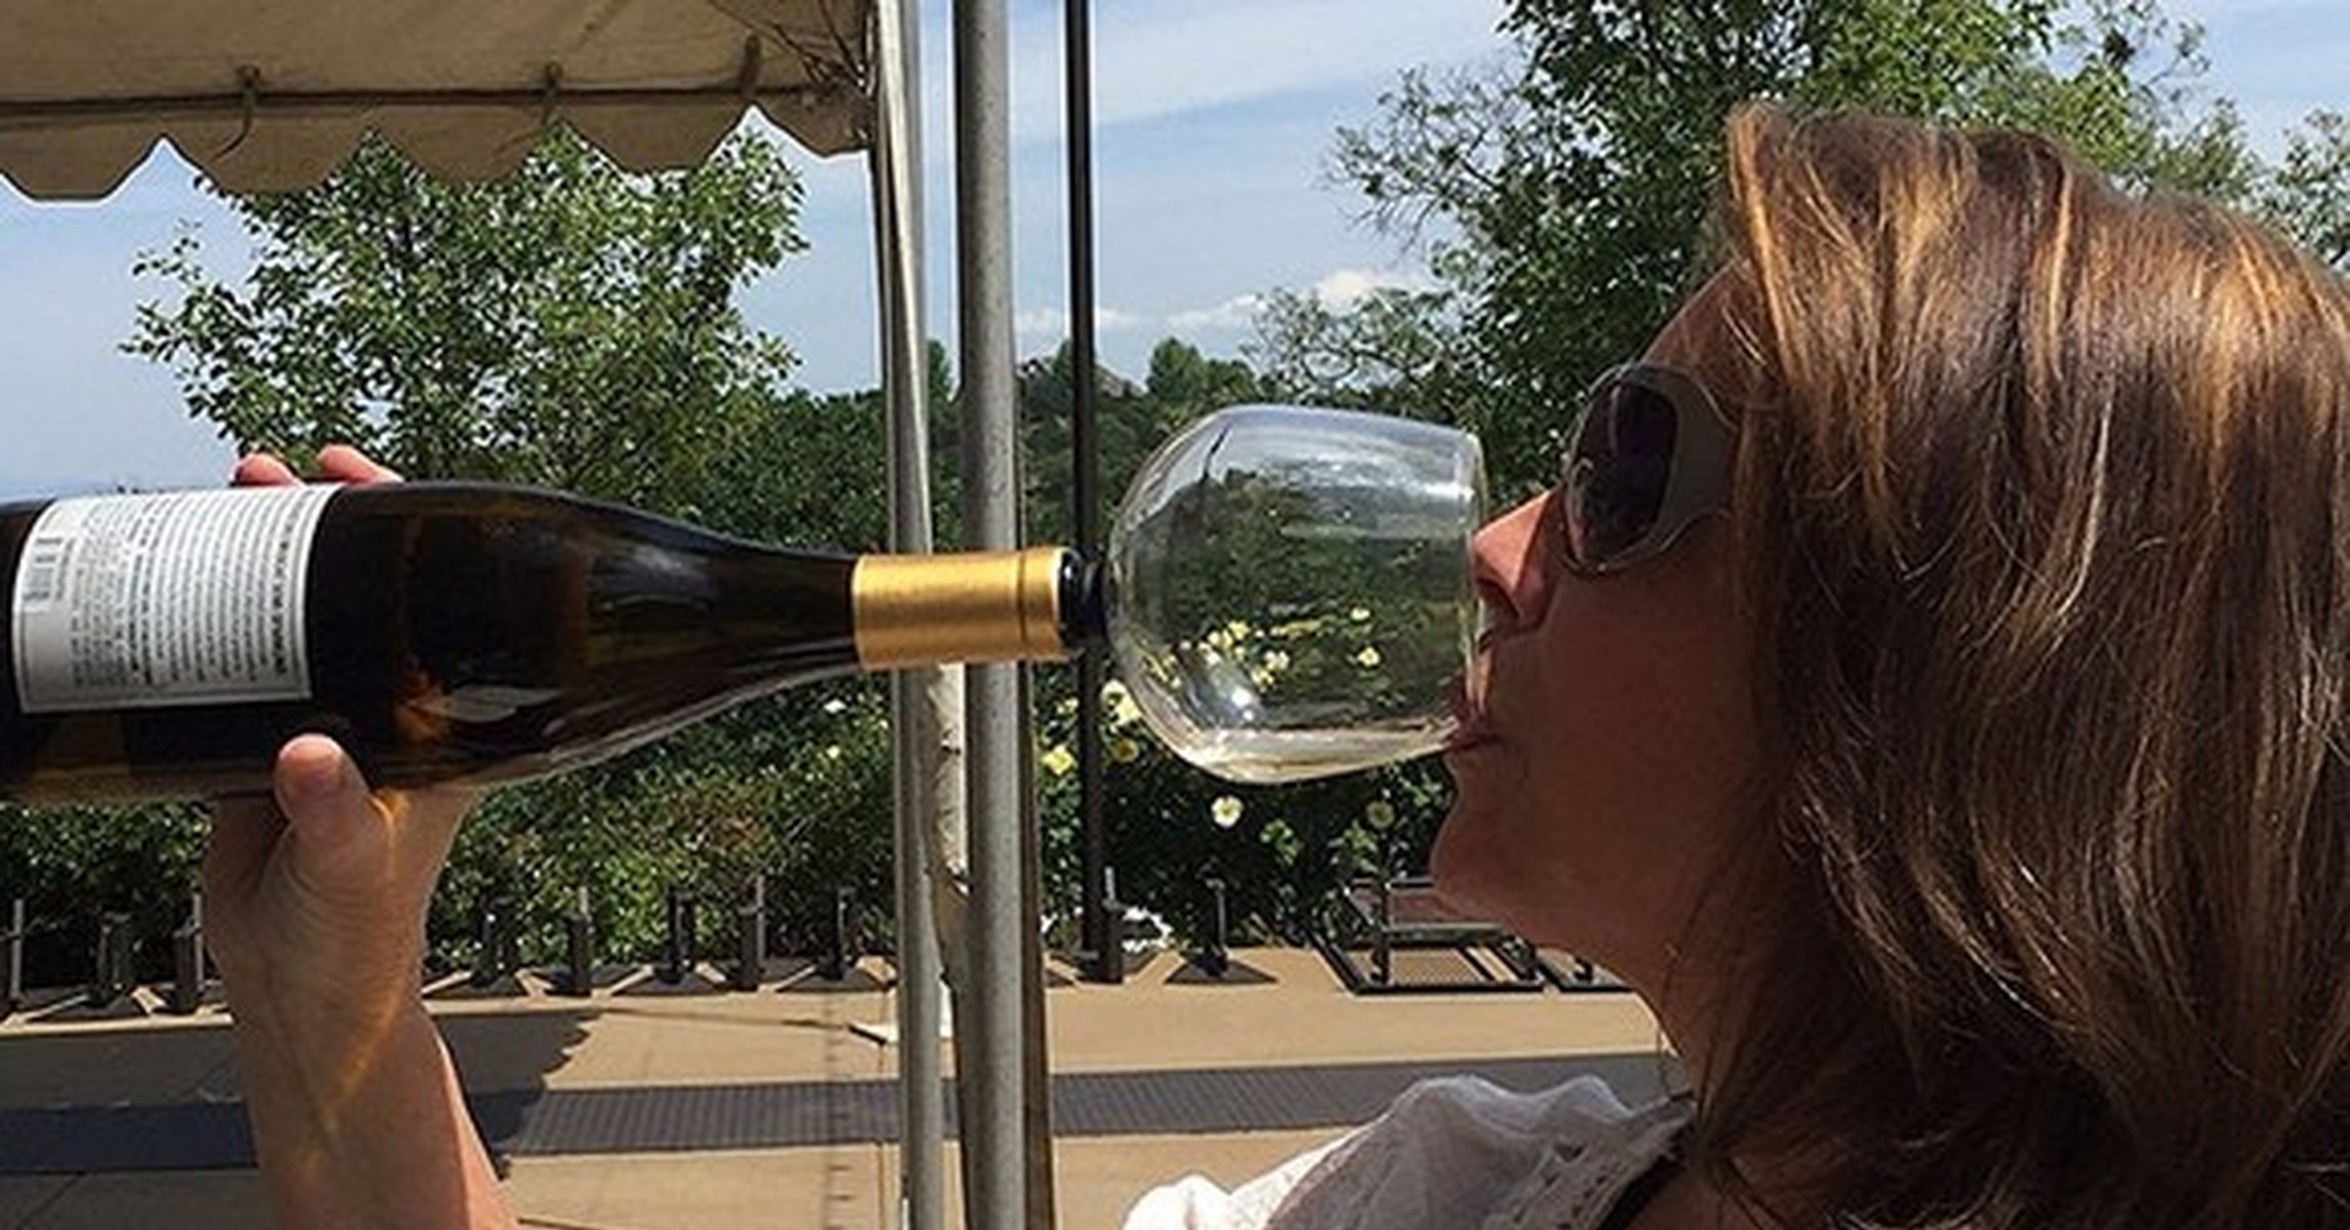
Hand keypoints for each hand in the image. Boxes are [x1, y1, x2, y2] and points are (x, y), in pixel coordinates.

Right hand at [204, 447, 514, 1228]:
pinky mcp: (265, 746)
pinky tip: (178, 575)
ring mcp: (327, 721)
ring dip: (263, 559)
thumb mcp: (354, 864)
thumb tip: (302, 754)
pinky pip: (240, 665)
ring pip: (298, 617)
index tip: (357, 476)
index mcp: (440, 722)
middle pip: (363, 590)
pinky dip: (213, 619)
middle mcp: (391, 708)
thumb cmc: (358, 928)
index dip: (406, 531)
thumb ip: (335, 811)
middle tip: (267, 474)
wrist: (302, 985)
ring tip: (225, 497)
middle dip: (319, 526)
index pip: (437, 601)